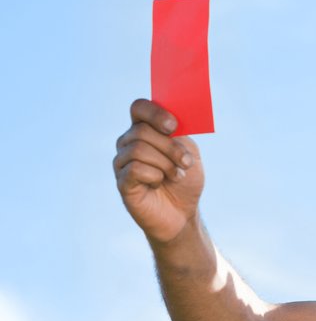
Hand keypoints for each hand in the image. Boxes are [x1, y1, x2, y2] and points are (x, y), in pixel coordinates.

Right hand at [112, 99, 204, 244]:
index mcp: (145, 130)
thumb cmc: (185, 181)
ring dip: (165, 163)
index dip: (154, 113)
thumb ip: (179, 134)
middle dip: (170, 147)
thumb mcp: (189, 152)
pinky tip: (159, 183)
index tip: (173, 126)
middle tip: (185, 162)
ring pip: (138, 149)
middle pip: (141, 130)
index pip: (139, 108)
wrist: (182, 213)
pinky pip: (135, 169)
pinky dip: (155, 176)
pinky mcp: (122, 182)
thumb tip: (172, 119)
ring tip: (175, 176)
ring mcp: (122, 162)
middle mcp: (128, 143)